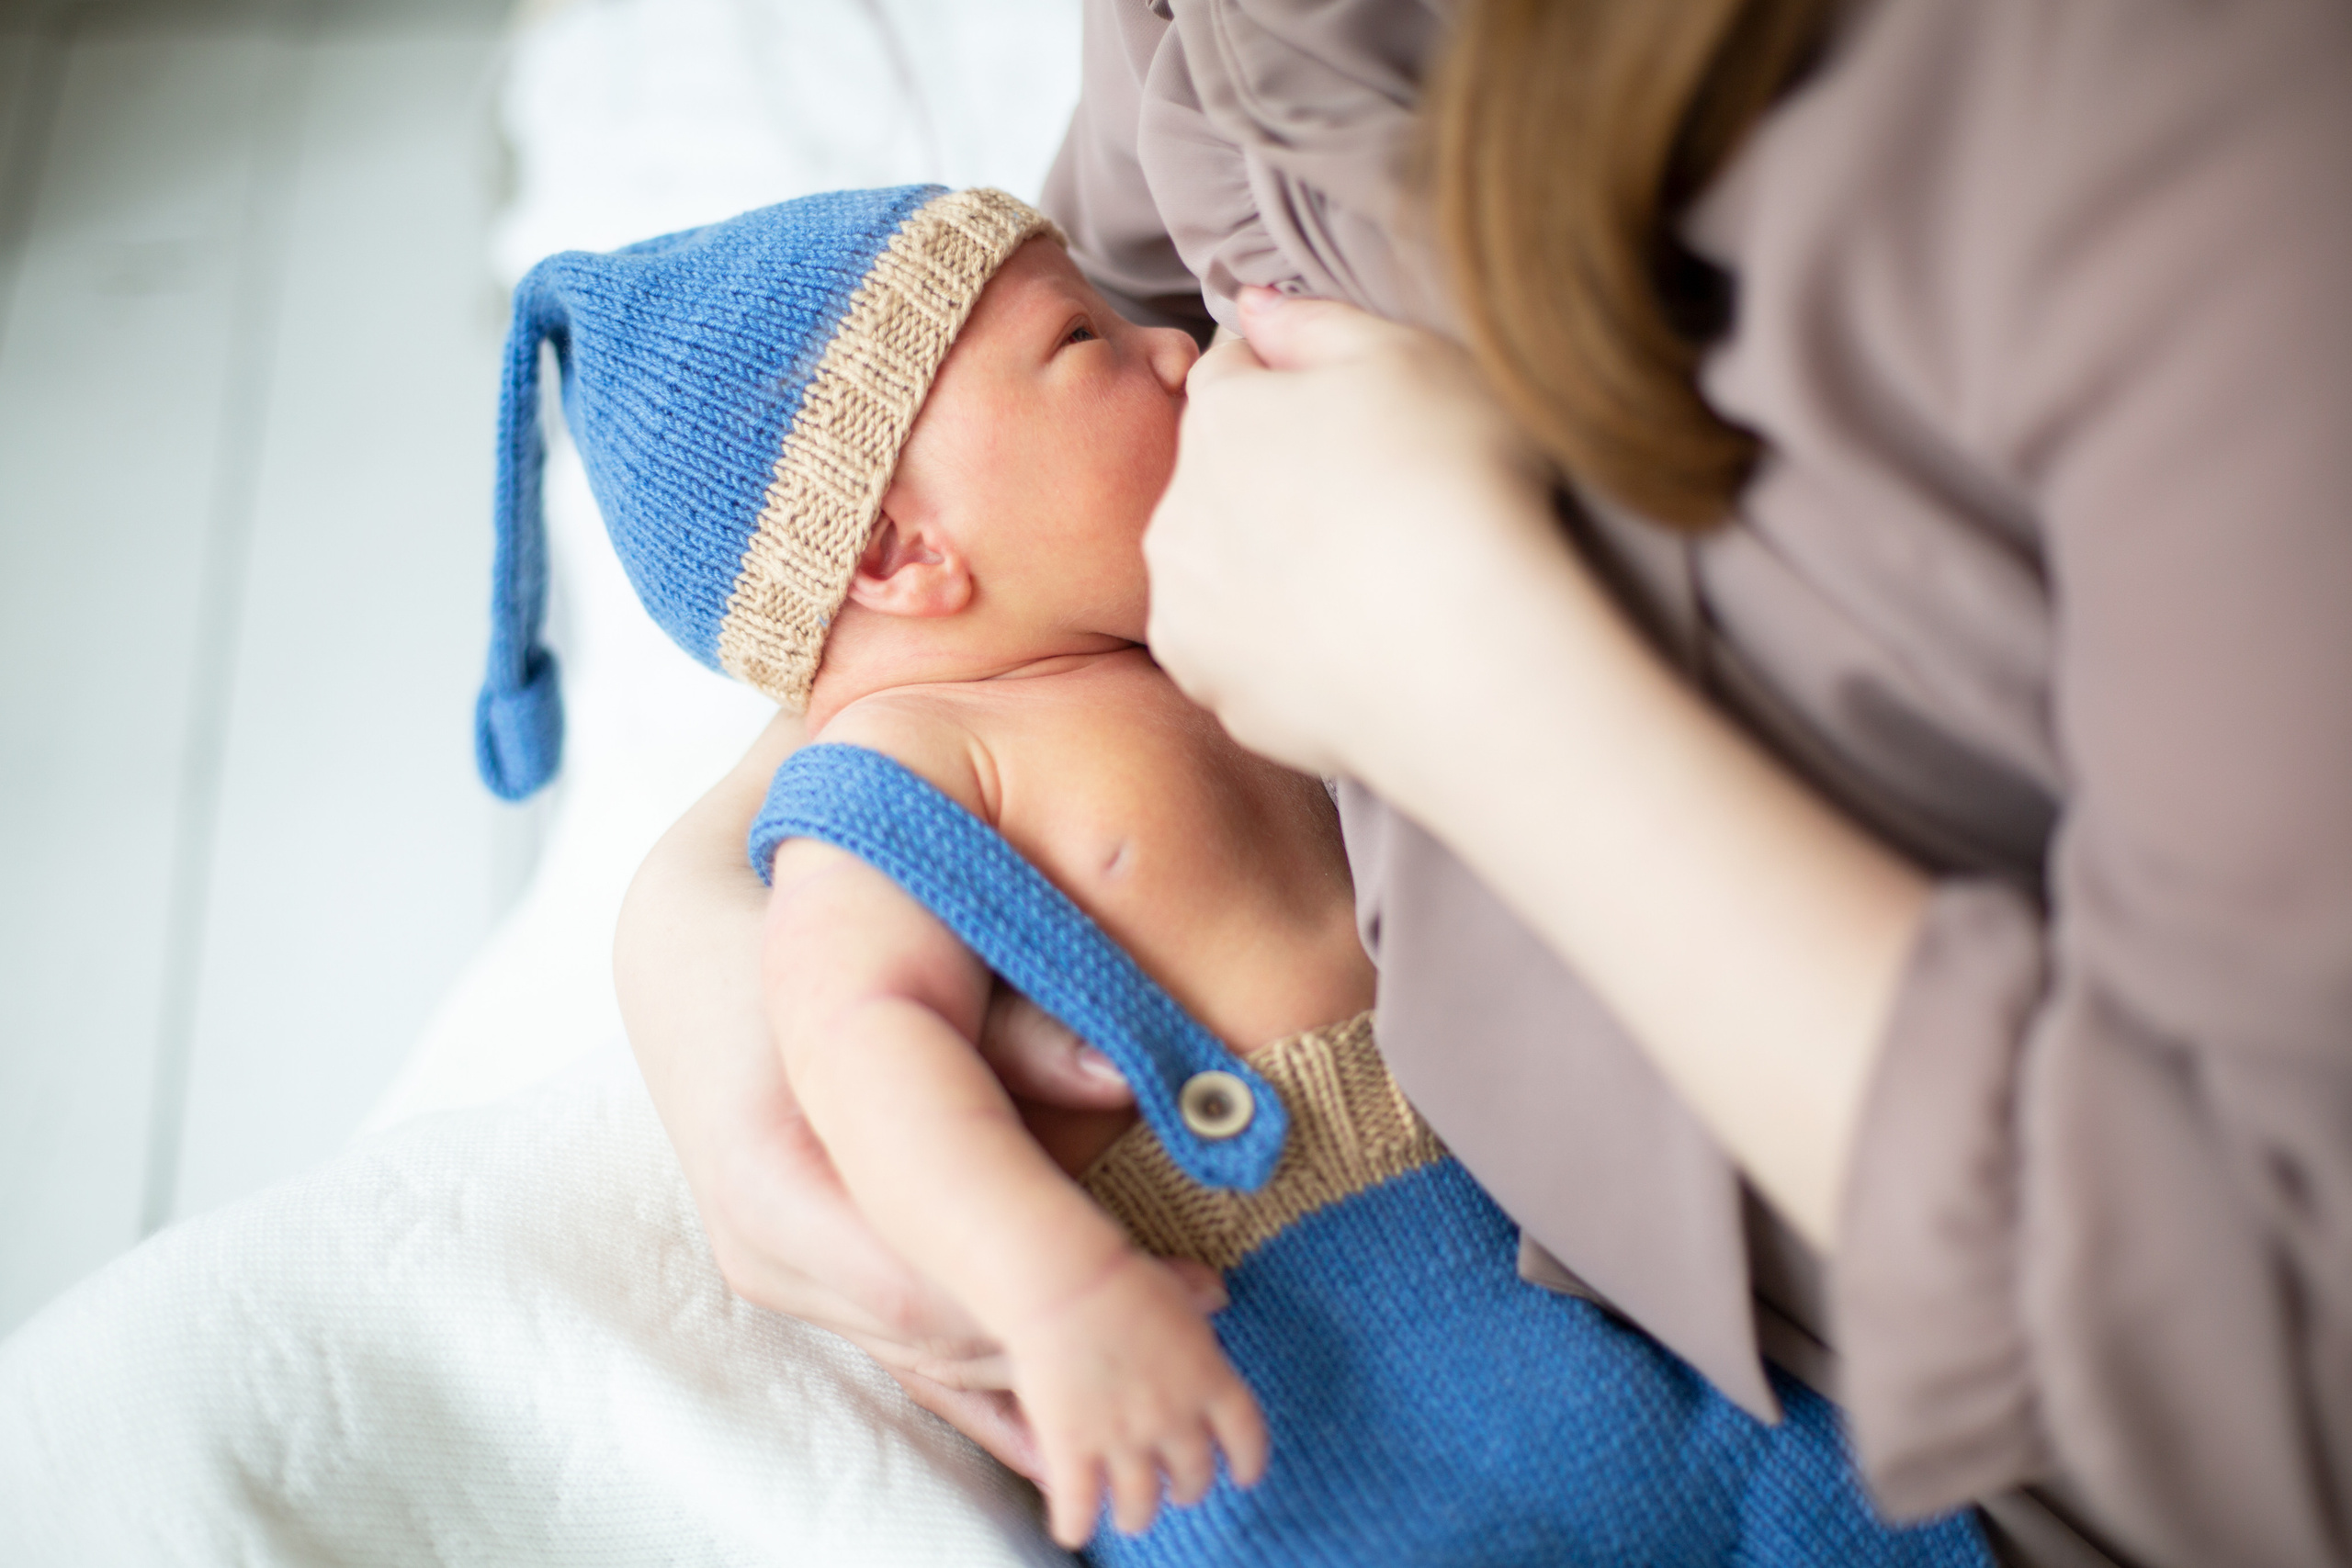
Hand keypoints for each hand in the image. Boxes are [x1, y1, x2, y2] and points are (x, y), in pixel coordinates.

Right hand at [618, 723, 1227, 1479]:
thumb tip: (1124, 1080)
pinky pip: (914, 1353)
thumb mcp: (907, 945)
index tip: (1192, 1286)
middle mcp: (764, 1244)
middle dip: (1080, 1339)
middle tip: (1216, 1310)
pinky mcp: (806, 1279)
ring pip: (934, 1358)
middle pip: (944, 1338)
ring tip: (1189, 1328)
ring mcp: (780, 1274)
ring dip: (1056, 1359)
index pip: (928, 1285)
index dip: (1067, 1302)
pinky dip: (1008, 1377)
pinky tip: (1099, 1406)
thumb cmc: (804, 921)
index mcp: (769, 1166)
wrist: (693, 941)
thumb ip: (1012, 1021)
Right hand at [1007, 1251, 1268, 1547]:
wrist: (1066, 1285)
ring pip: (1140, 1502)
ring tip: (1132, 1519)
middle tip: (1180, 1493)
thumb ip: (1199, 1296)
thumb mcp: (1176, 1284)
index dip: (1248, 1460)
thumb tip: (1217, 1293)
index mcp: (1208, 1379)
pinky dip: (1076, 1524)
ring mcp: (1124, 1439)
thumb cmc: (1122, 1277)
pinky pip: (1079, 1505)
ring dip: (1137, 1515)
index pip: (1246, 1435)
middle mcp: (1174, 1419)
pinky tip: (1072, 1530)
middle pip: (1194, 1474)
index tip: (1244, 1476)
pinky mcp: (1074, 1448)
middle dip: (1189, 1490)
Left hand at [1144, 286, 1555, 784]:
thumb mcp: (1408, 358)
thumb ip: (1315, 322)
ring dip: (1268, 570)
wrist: (1469, 657)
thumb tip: (1251, 305)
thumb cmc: (1455, 489)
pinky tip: (1348, 646)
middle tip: (1372, 509)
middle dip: (1274, 484)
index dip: (1293, 391)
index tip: (1354, 422)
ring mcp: (1187, 608)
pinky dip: (1279, 650)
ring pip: (1220, 570)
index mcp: (1219, 416)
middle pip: (1219, 478)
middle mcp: (1176, 511)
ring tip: (1364, 585)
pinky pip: (1238, 654)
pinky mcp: (1212, 689)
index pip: (1231, 375)